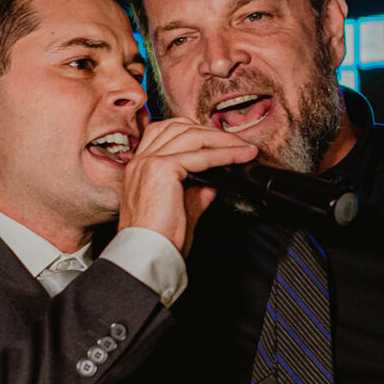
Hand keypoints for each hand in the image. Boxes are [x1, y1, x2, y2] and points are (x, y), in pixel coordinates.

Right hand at [119, 118, 259, 254]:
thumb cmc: (158, 241)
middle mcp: (140, 160)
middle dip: (211, 131)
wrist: (146, 256)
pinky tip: (240, 157)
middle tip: (237, 142)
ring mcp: (148, 162)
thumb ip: (196, 191)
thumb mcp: (181, 209)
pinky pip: (200, 155)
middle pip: (179, 127)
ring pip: (191, 136)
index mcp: (139, 167)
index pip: (166, 133)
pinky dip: (224, 154)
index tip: (220, 141)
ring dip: (222, 140)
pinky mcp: (161, 169)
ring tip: (244, 148)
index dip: (195, 132)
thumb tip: (214, 180)